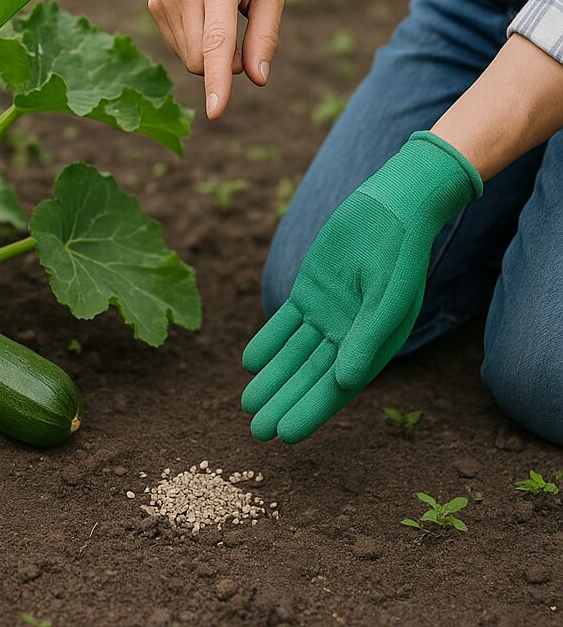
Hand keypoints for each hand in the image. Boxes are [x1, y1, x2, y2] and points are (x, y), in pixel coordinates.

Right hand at [150, 0, 283, 120]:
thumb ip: (265, 35)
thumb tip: (257, 80)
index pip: (217, 42)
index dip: (219, 81)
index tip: (216, 112)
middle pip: (203, 60)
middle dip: (225, 64)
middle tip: (244, 35)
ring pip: (189, 58)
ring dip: (210, 53)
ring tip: (223, 15)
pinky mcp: (155, 3)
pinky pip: (178, 45)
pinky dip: (195, 41)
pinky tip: (203, 11)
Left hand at [241, 132, 482, 442]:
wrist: (390, 210)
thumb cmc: (399, 257)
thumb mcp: (386, 302)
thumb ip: (365, 341)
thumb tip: (343, 384)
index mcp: (372, 347)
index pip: (336, 389)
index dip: (310, 412)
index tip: (285, 436)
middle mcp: (348, 335)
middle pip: (309, 377)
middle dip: (284, 403)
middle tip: (257, 432)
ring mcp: (327, 313)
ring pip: (292, 353)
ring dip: (271, 378)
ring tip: (248, 404)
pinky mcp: (310, 291)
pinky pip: (284, 323)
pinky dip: (268, 341)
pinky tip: (249, 362)